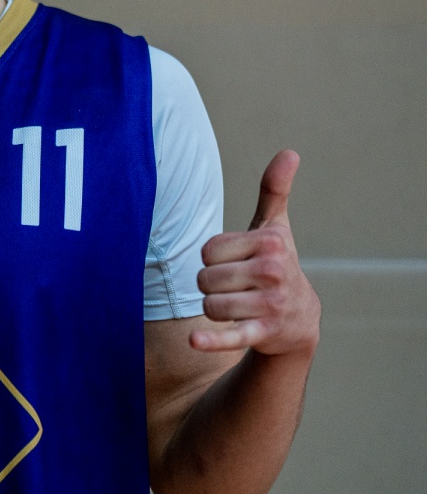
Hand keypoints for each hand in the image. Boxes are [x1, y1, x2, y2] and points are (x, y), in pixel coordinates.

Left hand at [190, 150, 320, 356]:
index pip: (208, 250)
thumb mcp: (275, 228)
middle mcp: (272, 271)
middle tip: (233, 288)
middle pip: (205, 278)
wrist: (299, 320)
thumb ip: (274, 191)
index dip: (213, 259)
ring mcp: (270, 304)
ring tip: (234, 306)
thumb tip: (289, 152)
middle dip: (210, 285)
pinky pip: (231, 336)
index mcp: (269, 243)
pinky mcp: (264, 333)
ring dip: (213, 309)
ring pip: (210, 305)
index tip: (233, 263)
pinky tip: (194, 341)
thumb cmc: (277, 265)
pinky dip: (212, 341)